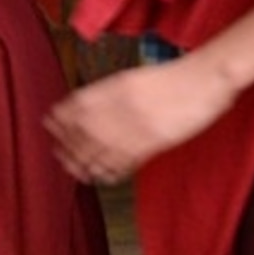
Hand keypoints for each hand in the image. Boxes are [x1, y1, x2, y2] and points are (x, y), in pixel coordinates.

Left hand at [47, 57, 237, 184]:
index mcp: (114, 87)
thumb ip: (111, 93)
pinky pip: (122, 162)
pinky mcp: (150, 144)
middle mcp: (119, 107)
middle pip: (82, 131)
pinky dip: (109, 171)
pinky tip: (101, 176)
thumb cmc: (173, 78)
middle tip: (57, 154)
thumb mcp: (135, 78)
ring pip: (98, 150)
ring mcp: (134, 126)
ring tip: (73, 170)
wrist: (203, 80)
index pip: (76, 106)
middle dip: (67, 145)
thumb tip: (88, 108)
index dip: (60, 118)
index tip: (50, 125)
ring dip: (82, 162)